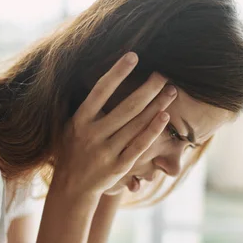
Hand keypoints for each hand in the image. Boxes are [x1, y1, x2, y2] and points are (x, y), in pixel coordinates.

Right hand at [52, 52, 176, 197]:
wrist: (71, 187)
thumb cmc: (73, 149)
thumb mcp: (70, 126)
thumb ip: (86, 106)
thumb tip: (102, 76)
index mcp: (79, 120)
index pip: (100, 91)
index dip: (117, 73)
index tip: (134, 56)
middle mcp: (92, 135)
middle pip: (126, 107)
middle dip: (148, 89)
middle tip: (163, 74)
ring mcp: (105, 152)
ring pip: (136, 125)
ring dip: (157, 106)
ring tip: (171, 91)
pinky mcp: (118, 167)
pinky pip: (138, 146)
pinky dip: (152, 130)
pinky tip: (165, 116)